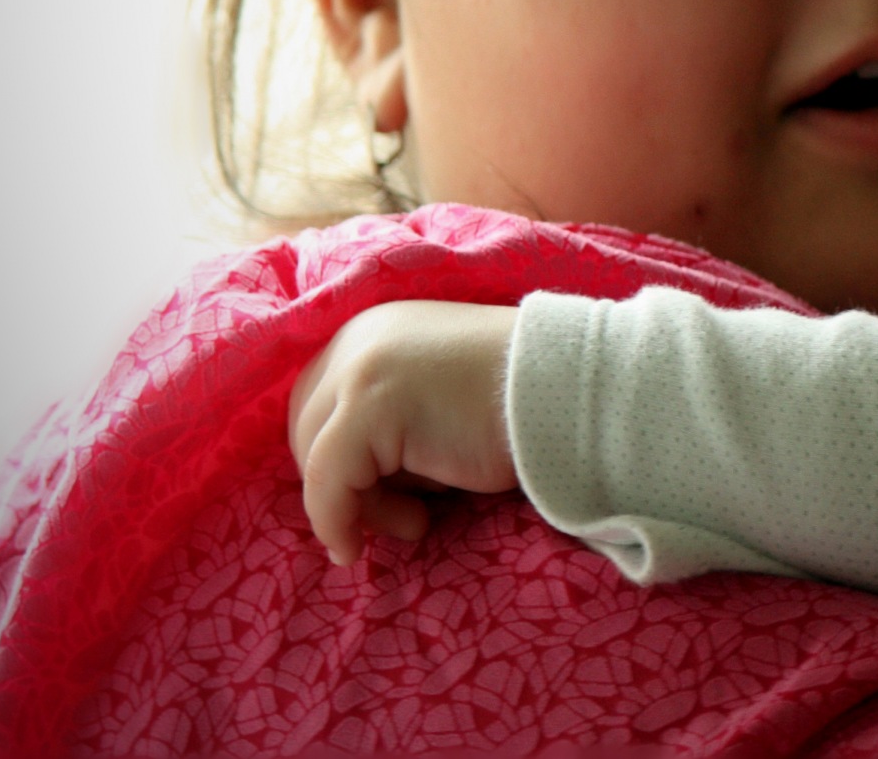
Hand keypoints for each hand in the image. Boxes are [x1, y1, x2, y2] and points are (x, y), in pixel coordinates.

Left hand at [289, 300, 520, 564]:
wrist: (569, 388)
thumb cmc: (521, 404)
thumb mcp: (440, 401)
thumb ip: (395, 421)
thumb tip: (358, 483)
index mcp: (376, 330)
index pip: (321, 404)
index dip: (340, 462)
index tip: (376, 500)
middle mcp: (358, 339)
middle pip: (308, 430)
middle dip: (343, 485)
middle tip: (404, 518)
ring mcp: (360, 368)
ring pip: (315, 459)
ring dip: (355, 506)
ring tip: (416, 523)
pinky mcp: (369, 407)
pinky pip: (326, 483)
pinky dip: (334, 522)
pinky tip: (355, 548)